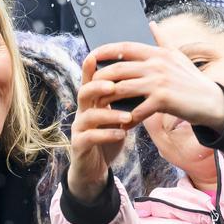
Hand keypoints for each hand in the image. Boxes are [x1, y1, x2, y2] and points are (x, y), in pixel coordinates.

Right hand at [67, 51, 133, 203]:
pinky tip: (123, 134)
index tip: (101, 54)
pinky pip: (90, 137)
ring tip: (128, 116)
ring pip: (89, 116)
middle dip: (98, 87)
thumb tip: (144, 79)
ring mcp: (79, 129)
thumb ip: (123, 100)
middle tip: (114, 85)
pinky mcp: (79, 146)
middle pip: (84, 92)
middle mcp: (82, 112)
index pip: (91, 80)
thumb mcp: (116, 117)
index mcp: (92, 102)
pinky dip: (107, 134)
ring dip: (109, 114)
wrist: (94, 169)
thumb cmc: (107, 138)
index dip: (93, 67)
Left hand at [88, 28, 223, 131]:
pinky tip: (122, 125)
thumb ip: (162, 40)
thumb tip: (151, 23)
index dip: (105, 50)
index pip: (125, 47)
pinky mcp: (163, 100)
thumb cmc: (191, 81)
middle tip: (90, 87)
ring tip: (99, 107)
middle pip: (118, 69)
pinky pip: (137, 110)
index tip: (91, 56)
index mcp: (157, 53)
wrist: (210, 102)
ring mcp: (159, 81)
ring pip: (123, 88)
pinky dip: (127, 119)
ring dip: (108, 99)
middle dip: (101, 78)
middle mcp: (156, 64)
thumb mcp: (177, 56)